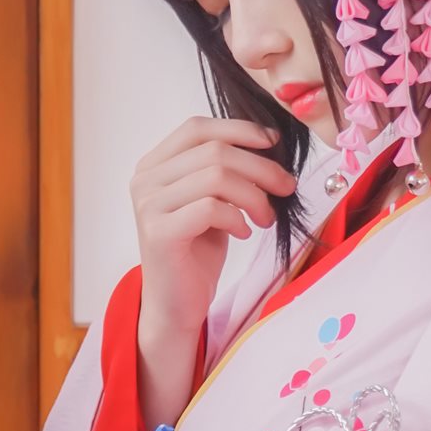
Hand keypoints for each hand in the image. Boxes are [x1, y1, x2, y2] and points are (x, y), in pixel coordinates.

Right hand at [132, 115, 295, 427]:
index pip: (197, 127)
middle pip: (214, 151)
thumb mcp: (213, 200)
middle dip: (260, 166)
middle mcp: (145, 180)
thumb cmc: (196, 251)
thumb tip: (270, 143)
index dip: (239, 129)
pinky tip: (243, 231)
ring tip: (265, 216)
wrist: (176, 303)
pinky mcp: (159, 232)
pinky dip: (236, 216)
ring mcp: (148, 205)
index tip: (273, 144)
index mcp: (154, 165)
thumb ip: (225, 170)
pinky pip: (210, 208)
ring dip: (253, 194)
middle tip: (286, 187)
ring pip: (215, 176)